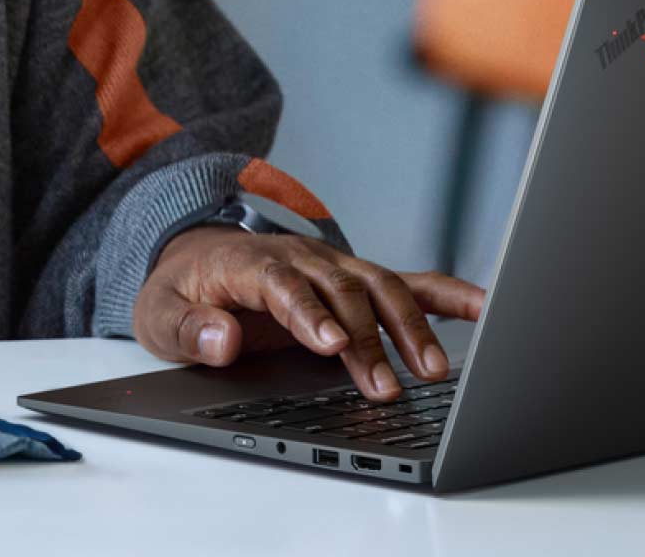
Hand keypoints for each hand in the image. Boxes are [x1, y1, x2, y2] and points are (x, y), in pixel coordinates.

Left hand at [134, 227, 484, 403]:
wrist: (197, 257)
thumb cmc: (182, 291)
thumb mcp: (158, 313)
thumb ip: (187, 327)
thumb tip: (222, 339)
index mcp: (249, 262)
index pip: (284, 283)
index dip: (309, 312)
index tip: (332, 345)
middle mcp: (301, 257)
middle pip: (342, 290)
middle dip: (368, 338)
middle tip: (385, 386)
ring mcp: (335, 265)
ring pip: (380, 287)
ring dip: (409, 327)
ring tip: (432, 372)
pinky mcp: (357, 280)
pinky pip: (409, 282)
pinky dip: (449, 294)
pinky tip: (486, 310)